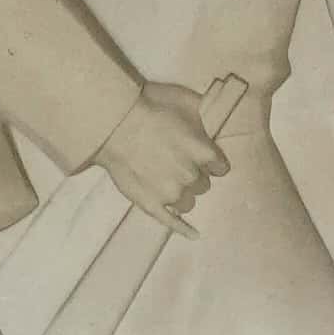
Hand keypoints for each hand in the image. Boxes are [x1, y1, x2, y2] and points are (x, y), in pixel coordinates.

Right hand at [101, 86, 223, 223]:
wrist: (113, 123)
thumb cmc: (149, 107)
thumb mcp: (185, 99)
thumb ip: (205, 112)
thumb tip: (216, 115)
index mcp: (203, 152)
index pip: (220, 167)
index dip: (210, 161)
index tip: (201, 156)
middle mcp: (191, 176)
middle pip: (203, 184)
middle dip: (193, 174)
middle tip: (175, 162)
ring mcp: (170, 193)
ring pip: (188, 202)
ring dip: (182, 193)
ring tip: (166, 181)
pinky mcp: (151, 204)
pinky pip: (172, 222)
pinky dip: (183, 229)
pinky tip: (194, 234)